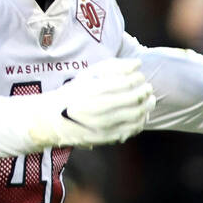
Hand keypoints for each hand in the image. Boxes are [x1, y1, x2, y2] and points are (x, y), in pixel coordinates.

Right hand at [27, 58, 154, 149]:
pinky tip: (141, 112)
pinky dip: (141, 119)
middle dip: (145, 90)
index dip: (137, 78)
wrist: (55, 119)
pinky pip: (132, 129)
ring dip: (147, 105)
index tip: (139, 75)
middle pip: (134, 99)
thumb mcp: (88, 74)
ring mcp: (104, 126)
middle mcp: (98, 110)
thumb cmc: (74, 92)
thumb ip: (113, 66)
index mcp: (93, 91)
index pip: (126, 83)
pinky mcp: (108, 138)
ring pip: (136, 115)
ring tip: (148, 98)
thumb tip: (137, 64)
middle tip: (147, 86)